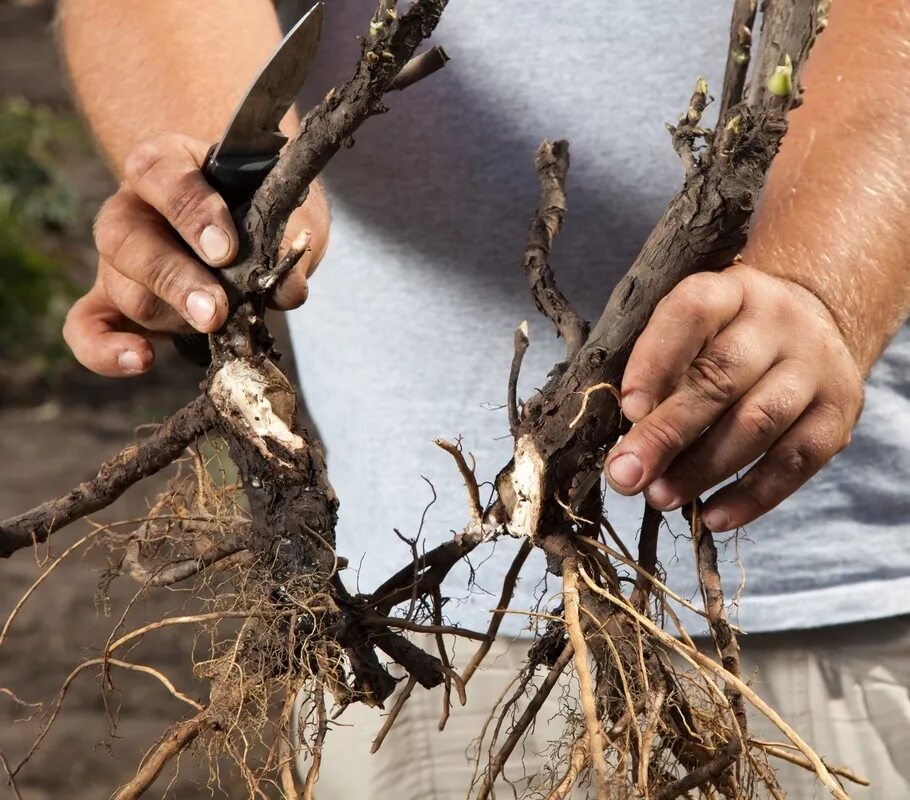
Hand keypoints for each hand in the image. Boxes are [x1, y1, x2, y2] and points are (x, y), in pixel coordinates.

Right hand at [63, 133, 327, 376]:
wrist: (250, 226)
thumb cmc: (264, 209)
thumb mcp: (285, 213)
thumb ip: (284, 243)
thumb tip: (286, 290)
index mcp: (169, 164)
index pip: (161, 175)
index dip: (191, 212)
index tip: (226, 250)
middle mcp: (132, 207)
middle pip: (129, 240)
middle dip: (175, 280)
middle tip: (215, 312)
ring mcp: (117, 258)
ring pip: (125, 289)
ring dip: (171, 315)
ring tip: (216, 327)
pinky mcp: (112, 301)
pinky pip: (87, 327)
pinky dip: (105, 350)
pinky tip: (141, 360)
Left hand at [604, 264, 863, 531]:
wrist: (811, 324)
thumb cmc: (723, 336)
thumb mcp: (692, 328)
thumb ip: (657, 369)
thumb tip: (620, 442)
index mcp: (731, 290)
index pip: (692, 313)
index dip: (656, 361)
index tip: (626, 409)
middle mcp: (778, 323)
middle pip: (720, 378)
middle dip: (667, 432)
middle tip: (626, 474)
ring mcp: (813, 368)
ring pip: (758, 423)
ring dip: (702, 468)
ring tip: (659, 498)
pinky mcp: (837, 414)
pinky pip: (795, 462)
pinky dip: (752, 496)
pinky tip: (713, 517)